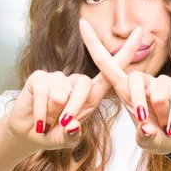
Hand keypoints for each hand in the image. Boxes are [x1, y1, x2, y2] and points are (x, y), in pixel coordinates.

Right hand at [6, 25, 142, 151]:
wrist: (29, 135)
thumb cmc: (55, 134)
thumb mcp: (67, 139)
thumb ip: (72, 137)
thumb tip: (73, 126)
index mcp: (92, 94)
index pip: (113, 69)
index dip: (127, 51)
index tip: (140, 31)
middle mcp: (77, 81)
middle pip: (85, 87)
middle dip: (73, 111)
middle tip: (62, 125)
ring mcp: (58, 77)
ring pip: (62, 95)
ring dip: (53, 114)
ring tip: (49, 120)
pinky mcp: (39, 77)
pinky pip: (43, 93)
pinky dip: (40, 112)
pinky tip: (38, 119)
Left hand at [79, 19, 170, 154]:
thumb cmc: (158, 137)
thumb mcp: (147, 141)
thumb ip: (144, 138)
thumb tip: (146, 128)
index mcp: (126, 91)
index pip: (107, 64)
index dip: (94, 44)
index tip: (82, 22)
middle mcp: (143, 82)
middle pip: (134, 79)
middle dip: (139, 104)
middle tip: (145, 123)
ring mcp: (163, 81)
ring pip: (157, 93)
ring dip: (160, 116)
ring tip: (164, 125)